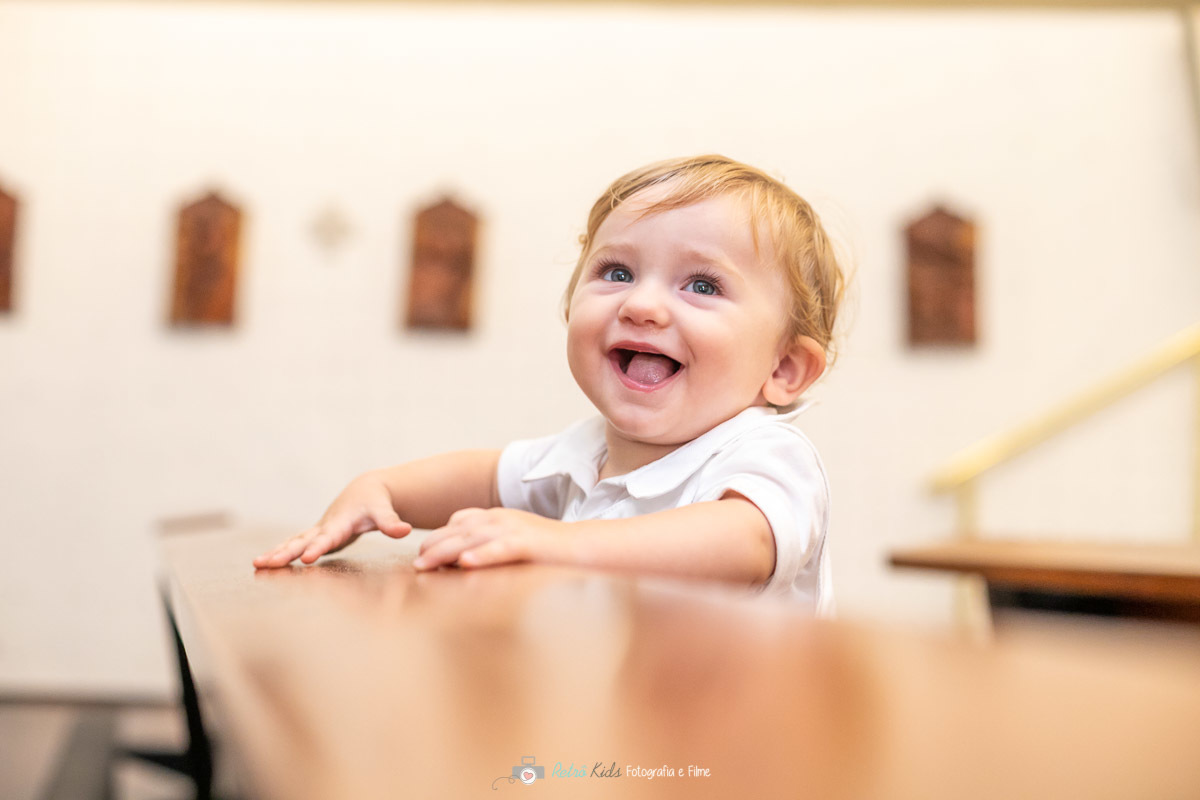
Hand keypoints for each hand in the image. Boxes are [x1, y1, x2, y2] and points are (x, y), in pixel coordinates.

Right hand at [252, 472, 412, 568]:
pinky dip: (278, 552)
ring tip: (257, 564)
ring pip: (293, 542)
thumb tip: (404, 531)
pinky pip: (293, 544)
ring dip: (276, 552)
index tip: (307, 558)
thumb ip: (391, 522)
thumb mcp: (383, 512)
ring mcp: (317, 531)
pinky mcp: (315, 536)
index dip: (318, 547)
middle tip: (268, 563)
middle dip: (286, 552)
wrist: (363, 492)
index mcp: (340, 522)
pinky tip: (263, 563)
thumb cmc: (374, 502)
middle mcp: (325, 527)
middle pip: (302, 541)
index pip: (328, 537)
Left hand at [412, 507, 562, 570]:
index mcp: (498, 517)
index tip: (421, 558)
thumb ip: (490, 549)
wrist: (585, 547)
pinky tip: (465, 563)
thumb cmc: (549, 552)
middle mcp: (501, 519)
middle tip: (414, 565)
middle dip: (434, 547)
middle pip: (459, 530)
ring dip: (446, 552)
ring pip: (472, 538)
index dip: (438, 538)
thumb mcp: (514, 545)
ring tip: (424, 566)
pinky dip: (482, 555)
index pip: (459, 522)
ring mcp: (514, 529)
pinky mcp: (528, 544)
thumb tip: (463, 564)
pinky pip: (500, 549)